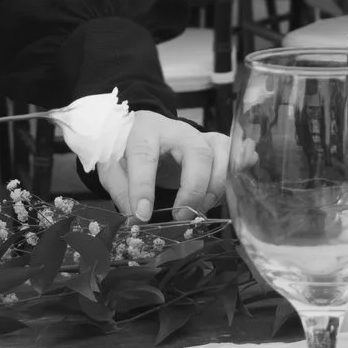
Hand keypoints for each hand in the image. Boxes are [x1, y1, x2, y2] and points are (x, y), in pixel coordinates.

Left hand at [94, 111, 231, 222]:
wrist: (139, 128)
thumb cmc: (125, 146)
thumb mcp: (111, 165)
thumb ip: (121, 190)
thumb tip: (136, 219)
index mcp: (143, 130)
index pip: (145, 156)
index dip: (144, 187)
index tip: (143, 215)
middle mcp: (176, 129)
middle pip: (197, 153)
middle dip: (193, 190)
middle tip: (180, 218)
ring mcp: (199, 135)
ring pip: (221, 153)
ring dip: (216, 186)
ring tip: (199, 210)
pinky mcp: (213, 144)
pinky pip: (233, 155)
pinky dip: (236, 173)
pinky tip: (231, 192)